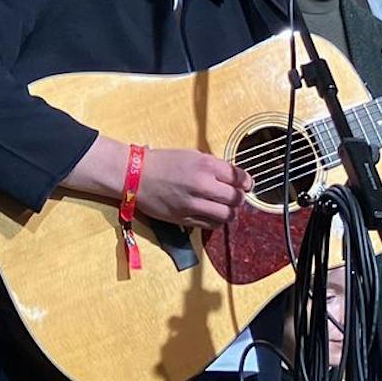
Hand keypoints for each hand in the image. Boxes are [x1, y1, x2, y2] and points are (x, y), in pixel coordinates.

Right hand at [132, 147, 251, 229]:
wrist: (134, 175)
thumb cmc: (162, 163)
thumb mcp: (191, 155)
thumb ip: (213, 166)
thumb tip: (233, 178)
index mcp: (206, 165)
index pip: (240, 178)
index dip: (246, 183)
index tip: (246, 185)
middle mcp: (202, 184)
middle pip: (236, 198)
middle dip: (238, 198)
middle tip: (234, 197)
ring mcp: (193, 204)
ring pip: (227, 215)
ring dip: (230, 213)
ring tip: (225, 209)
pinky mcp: (184, 218)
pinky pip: (211, 225)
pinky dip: (215, 221)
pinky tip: (211, 215)